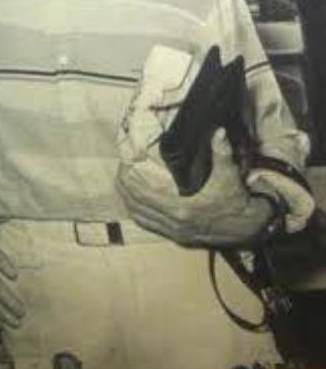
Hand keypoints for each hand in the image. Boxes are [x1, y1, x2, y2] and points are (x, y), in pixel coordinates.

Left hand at [117, 129, 273, 246]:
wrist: (248, 228)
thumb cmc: (237, 201)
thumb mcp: (230, 176)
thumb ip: (222, 154)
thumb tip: (218, 131)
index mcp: (181, 209)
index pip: (143, 193)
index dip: (130, 178)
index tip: (125, 163)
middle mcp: (173, 222)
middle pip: (135, 205)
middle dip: (125, 187)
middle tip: (120, 169)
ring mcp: (173, 232)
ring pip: (139, 216)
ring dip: (128, 200)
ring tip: (122, 183)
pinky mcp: (175, 237)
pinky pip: (148, 225)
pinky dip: (137, 213)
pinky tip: (133, 203)